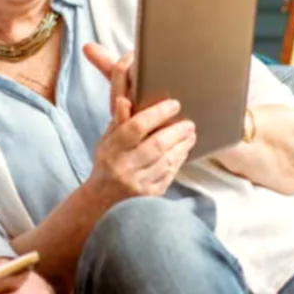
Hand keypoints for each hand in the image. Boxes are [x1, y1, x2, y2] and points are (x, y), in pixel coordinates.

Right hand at [81, 43, 196, 202]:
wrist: (102, 203)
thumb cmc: (109, 159)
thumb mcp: (108, 136)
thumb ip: (117, 114)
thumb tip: (118, 89)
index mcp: (112, 145)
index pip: (134, 125)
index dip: (156, 113)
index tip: (174, 103)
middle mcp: (122, 163)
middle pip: (155, 143)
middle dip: (176, 130)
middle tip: (189, 120)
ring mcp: (135, 182)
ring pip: (166, 159)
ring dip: (182, 143)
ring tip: (190, 130)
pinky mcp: (147, 196)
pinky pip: (169, 175)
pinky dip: (179, 159)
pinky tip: (185, 148)